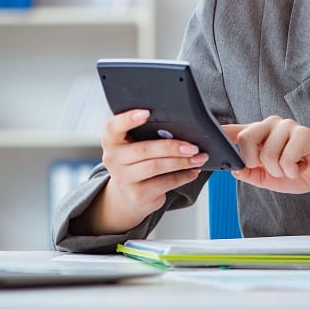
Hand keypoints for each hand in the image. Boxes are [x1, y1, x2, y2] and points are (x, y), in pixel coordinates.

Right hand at [79, 109, 208, 234]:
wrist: (127, 195)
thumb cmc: (135, 162)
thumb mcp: (133, 145)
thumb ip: (146, 134)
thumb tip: (180, 129)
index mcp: (111, 140)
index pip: (113, 127)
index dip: (128, 119)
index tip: (146, 113)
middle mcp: (113, 159)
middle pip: (144, 149)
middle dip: (171, 147)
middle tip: (192, 146)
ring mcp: (124, 179)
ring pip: (156, 166)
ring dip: (181, 162)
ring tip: (198, 158)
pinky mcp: (138, 195)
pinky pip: (165, 183)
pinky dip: (183, 176)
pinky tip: (192, 171)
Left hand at [222, 116, 309, 204]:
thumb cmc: (300, 171)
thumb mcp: (268, 177)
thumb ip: (250, 172)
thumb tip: (233, 168)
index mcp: (261, 133)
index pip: (235, 130)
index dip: (220, 134)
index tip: (207, 137)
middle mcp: (272, 124)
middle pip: (245, 139)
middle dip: (255, 161)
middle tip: (272, 167)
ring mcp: (288, 126)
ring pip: (266, 153)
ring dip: (279, 170)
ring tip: (291, 166)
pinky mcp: (303, 133)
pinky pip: (285, 157)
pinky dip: (292, 170)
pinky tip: (301, 165)